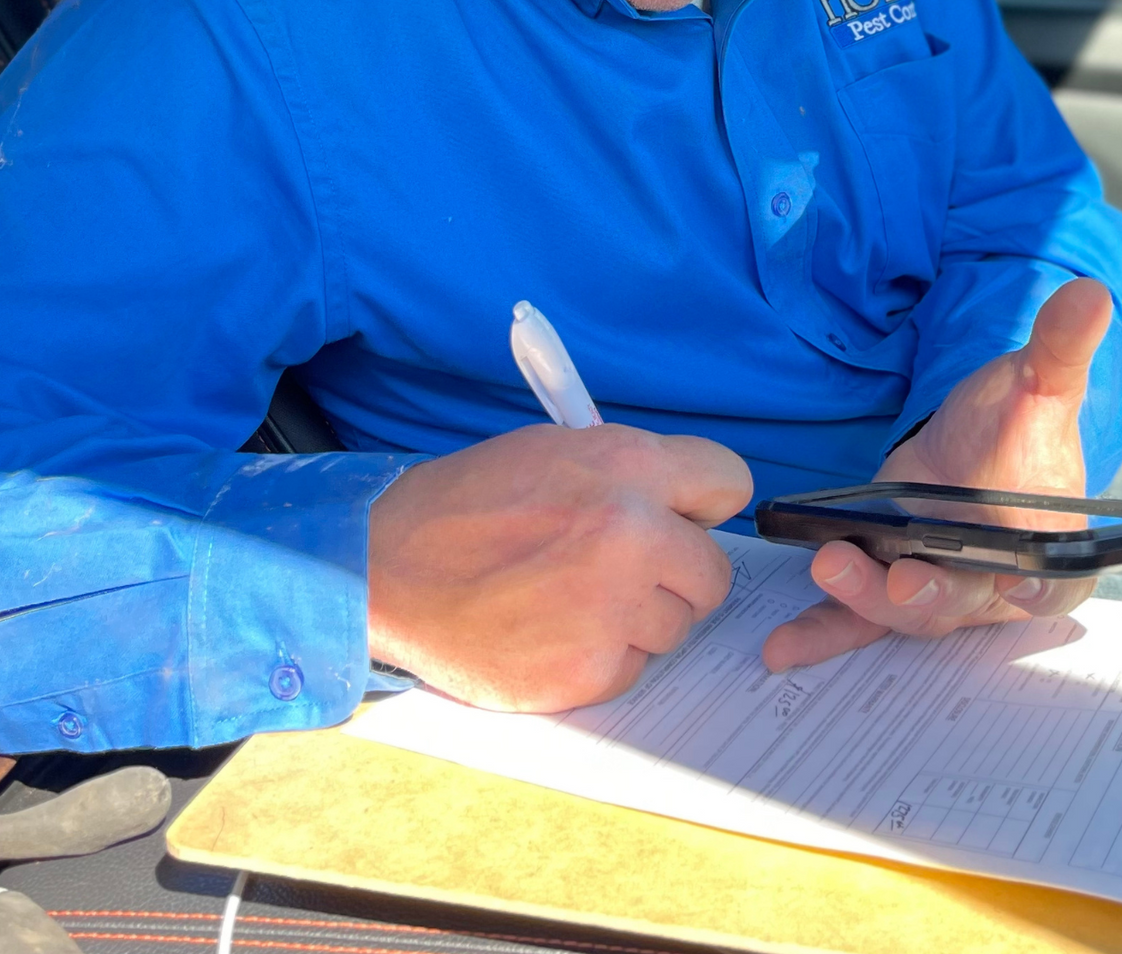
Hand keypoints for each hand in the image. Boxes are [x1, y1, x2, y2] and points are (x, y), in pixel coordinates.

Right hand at [367, 422, 752, 709]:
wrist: (391, 566)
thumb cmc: (470, 502)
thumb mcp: (555, 449)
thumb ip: (631, 474)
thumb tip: (689, 509)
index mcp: (626, 465)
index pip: (730, 483)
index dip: (703, 504)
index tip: (683, 517)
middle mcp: (631, 535)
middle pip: (713, 574)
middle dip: (677, 574)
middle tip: (624, 569)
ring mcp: (611, 610)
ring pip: (676, 627)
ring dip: (639, 619)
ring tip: (574, 597)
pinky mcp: (586, 671)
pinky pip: (633, 668)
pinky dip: (603, 657)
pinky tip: (554, 631)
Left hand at [762, 275, 1113, 672]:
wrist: (972, 440)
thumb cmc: (1015, 423)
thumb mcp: (1035, 382)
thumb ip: (1061, 349)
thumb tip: (1090, 294)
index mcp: (1053, 550)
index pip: (1055, 583)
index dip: (1038, 590)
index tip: (1019, 585)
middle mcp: (997, 588)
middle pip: (965, 603)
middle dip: (929, 594)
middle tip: (901, 579)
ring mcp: (940, 591)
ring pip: (905, 610)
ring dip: (864, 600)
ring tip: (830, 567)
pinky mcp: (889, 582)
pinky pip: (858, 617)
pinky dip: (823, 630)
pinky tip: (782, 648)